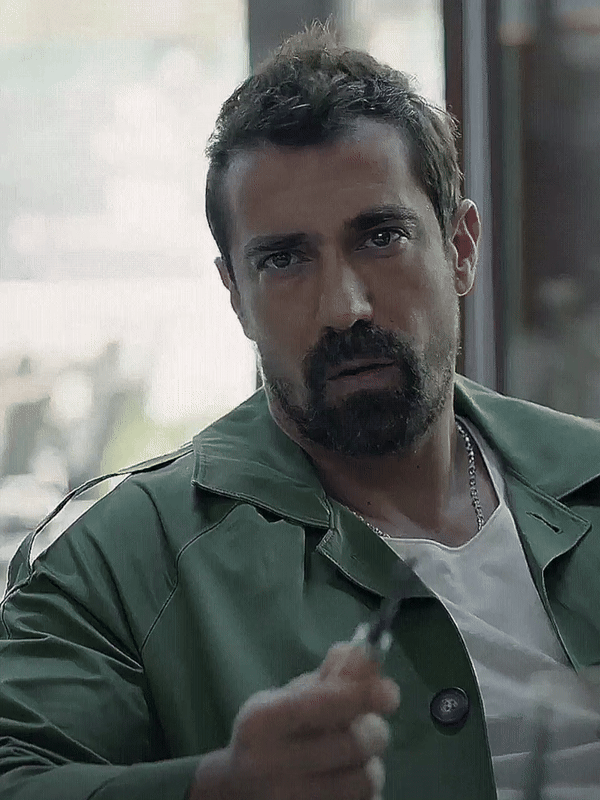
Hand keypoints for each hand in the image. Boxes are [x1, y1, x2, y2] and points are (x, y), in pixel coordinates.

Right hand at [190, 639, 399, 799]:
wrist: (237, 791)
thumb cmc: (268, 735)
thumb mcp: (285, 698)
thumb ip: (328, 677)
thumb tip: (366, 655)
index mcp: (262, 721)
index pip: (320, 704)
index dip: (360, 695)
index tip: (389, 692)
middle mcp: (271, 764)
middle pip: (352, 744)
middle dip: (373, 729)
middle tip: (370, 725)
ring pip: (364, 779)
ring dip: (370, 763)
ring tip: (354, 758)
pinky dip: (365, 790)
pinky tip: (345, 782)